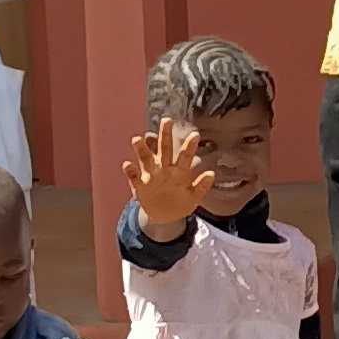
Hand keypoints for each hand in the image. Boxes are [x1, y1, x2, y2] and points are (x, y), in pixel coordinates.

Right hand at [125, 118, 214, 235]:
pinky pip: (134, 177)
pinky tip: (127, 164)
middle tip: (167, 120)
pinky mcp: (140, 186)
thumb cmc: (180, 203)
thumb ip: (201, 186)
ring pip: (146, 160)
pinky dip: (130, 171)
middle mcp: (164, 169)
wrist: (163, 217)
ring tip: (137, 139)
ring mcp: (151, 176)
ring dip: (142, 150)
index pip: (184, 156)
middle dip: (165, 135)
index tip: (195, 134)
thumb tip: (211, 173)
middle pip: (164, 150)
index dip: (189, 146)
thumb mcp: (193, 197)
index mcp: (179, 172)